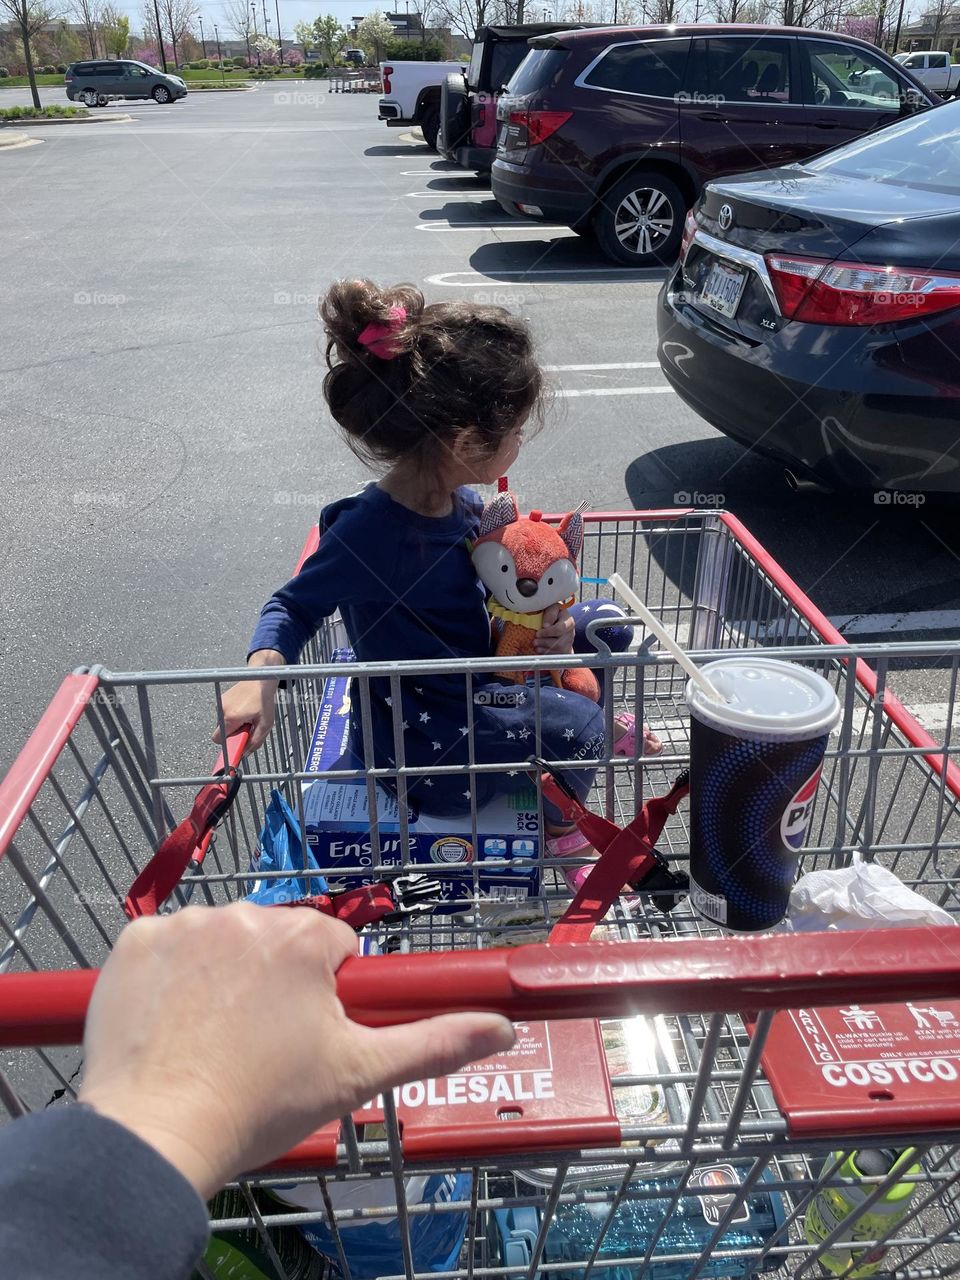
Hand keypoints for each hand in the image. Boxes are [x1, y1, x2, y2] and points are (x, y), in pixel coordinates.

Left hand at [79, 905, 513, 1200]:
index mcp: (307, 938)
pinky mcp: (137, 939)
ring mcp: (187, 923)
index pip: (334, 949)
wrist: (157, 1131)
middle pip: (278, 939)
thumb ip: (434, 1042)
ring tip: (214, 1036)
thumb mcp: (358, 1074)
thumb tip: (501, 1027)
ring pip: (223, 939)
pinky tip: (173, 1019)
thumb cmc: (261, 1103)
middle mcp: (248, 914)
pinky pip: (167, 943)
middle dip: (275, 980)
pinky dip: (172, 973)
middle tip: (260, 1042)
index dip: (326, 993)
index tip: (304, 1034)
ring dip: (224, 973)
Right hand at [213, 651, 284, 751]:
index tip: (237, 744)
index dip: (228, 743)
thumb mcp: (265, 724)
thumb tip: (245, 753)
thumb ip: (255, 741)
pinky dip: (234, 715)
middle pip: (222, 732)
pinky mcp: (222, 699)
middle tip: (248, 726)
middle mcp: (222, 710)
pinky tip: (245, 708)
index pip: (218, 740)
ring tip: (248, 715)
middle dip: (233, 733)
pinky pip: (225, 714)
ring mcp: (221, 703)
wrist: (260, 678)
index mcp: (231, 717)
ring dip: (235, 723)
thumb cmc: (264, 699)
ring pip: (224, 723)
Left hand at [533, 604, 574, 655]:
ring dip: (544, 648)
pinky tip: (539, 649)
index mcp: (569, 621)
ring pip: (557, 650)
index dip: (548, 631)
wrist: (558, 621)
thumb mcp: (552, 608)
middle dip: (544, 642)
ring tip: (535, 644)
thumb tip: (546, 625)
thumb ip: (550, 613)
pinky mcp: (565, 651)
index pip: (560, 629)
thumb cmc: (553, 613)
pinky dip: (546, 654)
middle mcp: (571, 634)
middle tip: (535, 640)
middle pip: (559, 642)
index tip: (539, 630)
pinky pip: (557, 656)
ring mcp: (569, 643)